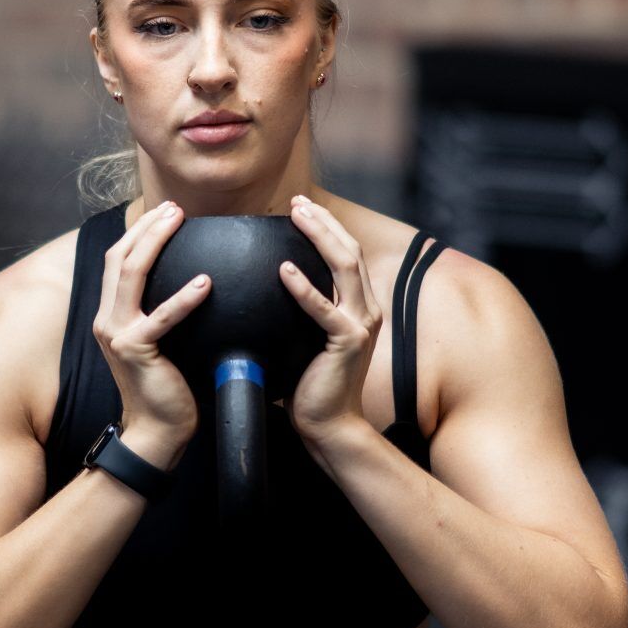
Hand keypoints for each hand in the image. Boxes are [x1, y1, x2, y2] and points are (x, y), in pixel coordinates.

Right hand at [92, 201, 205, 460]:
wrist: (154, 433)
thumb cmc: (166, 391)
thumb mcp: (159, 345)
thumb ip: (162, 315)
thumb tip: (195, 284)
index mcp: (111, 316)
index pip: (117, 262)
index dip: (139, 233)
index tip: (164, 213)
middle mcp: (106, 320)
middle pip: (119, 258)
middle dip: (146, 227)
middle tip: (173, 208)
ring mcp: (117, 333)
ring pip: (131, 274)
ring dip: (155, 241)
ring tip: (178, 221)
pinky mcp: (135, 350)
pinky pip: (161, 317)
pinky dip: (183, 297)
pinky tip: (205, 282)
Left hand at [279, 193, 381, 444]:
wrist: (329, 426)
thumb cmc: (309, 386)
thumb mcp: (302, 339)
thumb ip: (295, 313)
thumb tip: (261, 291)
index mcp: (359, 308)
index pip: (346, 255)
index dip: (327, 228)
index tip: (301, 208)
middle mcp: (367, 311)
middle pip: (349, 251)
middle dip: (324, 222)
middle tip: (298, 201)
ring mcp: (361, 325)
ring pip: (345, 267)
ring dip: (320, 236)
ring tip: (297, 216)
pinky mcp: (348, 343)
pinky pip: (324, 309)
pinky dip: (304, 287)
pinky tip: (283, 269)